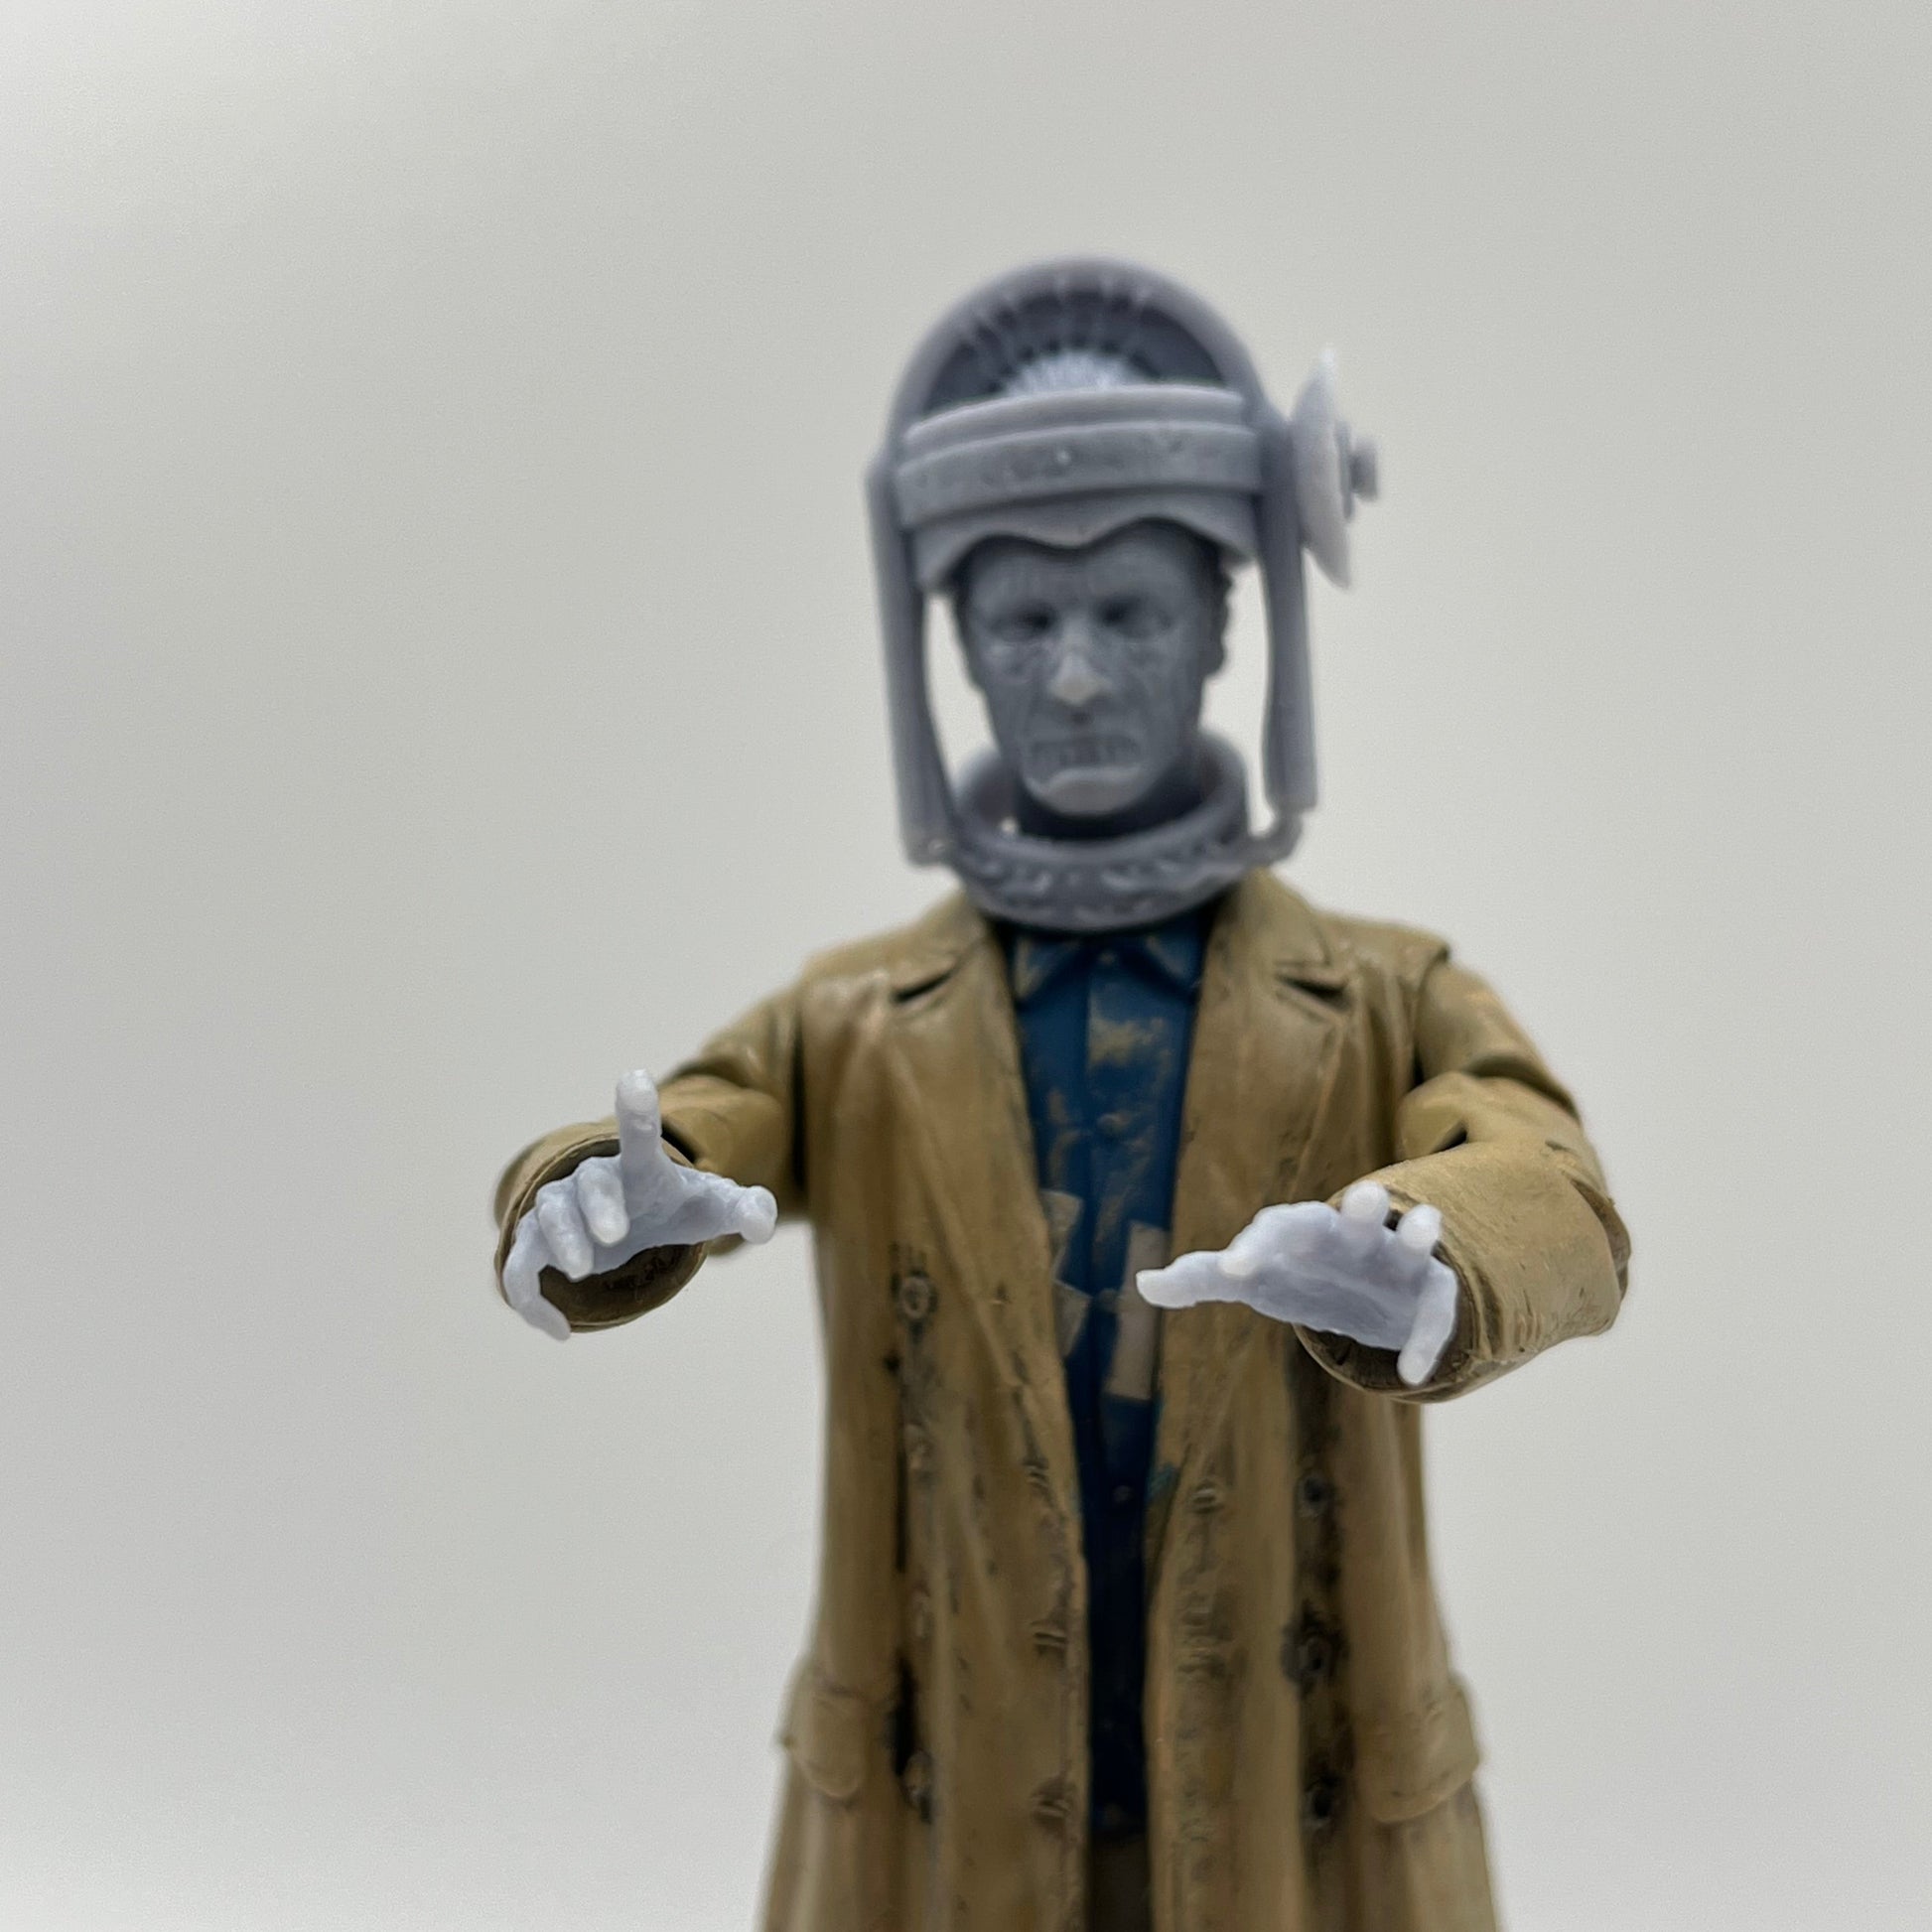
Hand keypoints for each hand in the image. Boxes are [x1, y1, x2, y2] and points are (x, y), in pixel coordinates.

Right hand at [501, 1069, 777, 1340]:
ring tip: (583, 1273)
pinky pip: (520, 1268)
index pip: (639, 1136)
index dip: (637, 1110)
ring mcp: (559, 1210)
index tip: (635, 1077)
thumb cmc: (671, 1205)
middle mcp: (593, 1181)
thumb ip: (743, 1209)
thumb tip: (763, 1223)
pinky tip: (560, 1331)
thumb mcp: (711, 1207)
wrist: (624, 1219)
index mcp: (639, 1167)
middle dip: (599, 1208)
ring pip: (547, 1217)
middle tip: (616, 1237)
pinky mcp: (535, 1245)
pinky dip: (532, 1299)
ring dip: (561, 1243)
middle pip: (589, 1185)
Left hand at [1137, 1181, 1457, 1386]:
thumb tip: (1142, 1283)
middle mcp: (1354, 1234)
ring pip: (1414, 1235)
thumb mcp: (1253, 1279)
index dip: (1254, 1245)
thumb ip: (1200, 1277)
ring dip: (1419, 1230)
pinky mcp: (1430, 1289)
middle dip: (1365, 1203)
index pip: (1277, 1226)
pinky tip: (1411, 1374)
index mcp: (1304, 1230)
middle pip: (1360, 1209)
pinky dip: (1428, 1335)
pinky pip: (1438, 1305)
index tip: (1231, 1271)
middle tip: (1363, 1198)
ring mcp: (1396, 1257)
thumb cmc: (1298, 1276)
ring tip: (1422, 1232)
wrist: (1366, 1293)